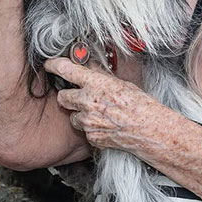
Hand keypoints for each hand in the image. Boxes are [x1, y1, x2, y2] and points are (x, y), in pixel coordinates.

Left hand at [44, 56, 161, 151]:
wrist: (150, 131)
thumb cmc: (141, 106)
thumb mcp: (122, 83)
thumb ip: (102, 76)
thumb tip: (90, 67)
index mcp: (96, 83)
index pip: (66, 69)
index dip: (54, 65)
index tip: (50, 65)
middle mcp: (88, 101)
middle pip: (62, 96)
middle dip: (68, 95)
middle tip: (78, 95)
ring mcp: (88, 121)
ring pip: (72, 115)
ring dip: (80, 114)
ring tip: (98, 113)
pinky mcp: (91, 137)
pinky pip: (84, 130)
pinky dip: (91, 128)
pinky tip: (106, 125)